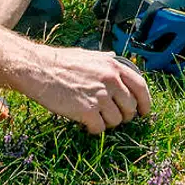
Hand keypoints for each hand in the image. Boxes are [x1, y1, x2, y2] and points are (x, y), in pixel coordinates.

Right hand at [17, 45, 151, 133]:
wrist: (39, 70)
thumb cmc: (60, 62)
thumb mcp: (88, 55)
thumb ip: (105, 59)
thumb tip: (114, 56)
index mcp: (113, 66)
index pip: (141, 86)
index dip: (146, 102)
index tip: (144, 113)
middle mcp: (111, 80)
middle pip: (130, 108)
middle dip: (124, 116)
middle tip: (112, 118)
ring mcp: (100, 96)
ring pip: (116, 120)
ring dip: (107, 123)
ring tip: (95, 118)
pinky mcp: (87, 111)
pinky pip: (100, 129)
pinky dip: (94, 130)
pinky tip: (85, 124)